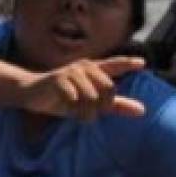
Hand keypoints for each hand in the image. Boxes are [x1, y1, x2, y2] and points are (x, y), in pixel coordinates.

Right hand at [18, 57, 146, 120]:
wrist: (32, 94)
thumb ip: (116, 106)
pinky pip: (74, 98)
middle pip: (108, 88)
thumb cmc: (63, 98)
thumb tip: (142, 111)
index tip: (142, 63)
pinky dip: (73, 108)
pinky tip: (67, 107)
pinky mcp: (58, 79)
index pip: (115, 64)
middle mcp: (85, 67)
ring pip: (91, 96)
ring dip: (86, 111)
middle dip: (103, 106)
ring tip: (78, 113)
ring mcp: (71, 72)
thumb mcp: (91, 104)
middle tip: (92, 113)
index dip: (128, 63)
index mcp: (94, 70)